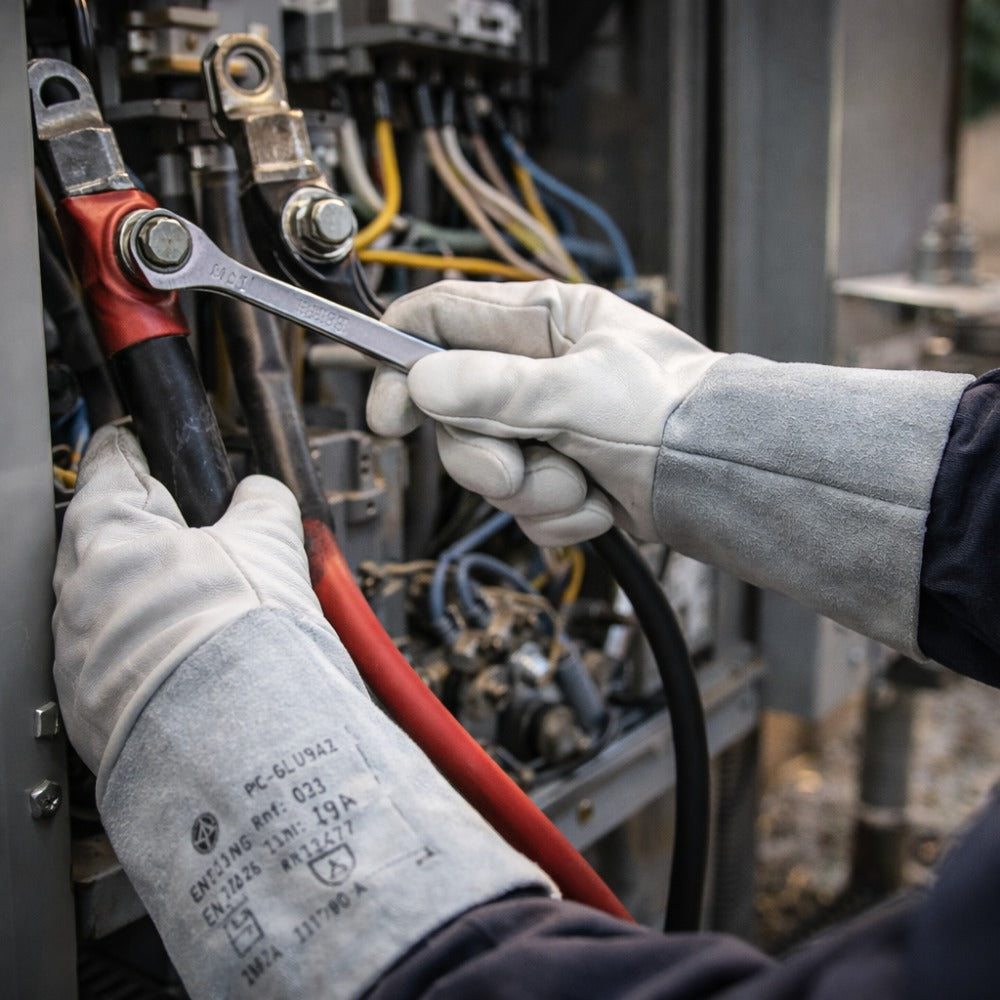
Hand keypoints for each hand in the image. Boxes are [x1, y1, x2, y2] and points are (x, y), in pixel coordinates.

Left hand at [54, 426, 553, 998]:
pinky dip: (156, 651)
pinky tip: (203, 660)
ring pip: (115, 604)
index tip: (149, 448)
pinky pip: (120, 660)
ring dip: (157, 599)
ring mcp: (79, 657)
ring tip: (218, 612)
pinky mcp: (94, 710)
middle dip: (157, 536)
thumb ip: (260, 502)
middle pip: (110, 541)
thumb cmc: (247, 643)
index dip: (141, 454)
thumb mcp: (269, 544)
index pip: (114, 469)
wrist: (245, 746)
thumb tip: (260, 494)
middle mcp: (76, 595)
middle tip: (209, 541)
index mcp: (108, 538)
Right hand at [369, 279, 721, 544]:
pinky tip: (598, 503)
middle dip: (483, 454)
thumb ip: (496, 390)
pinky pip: (522, 505)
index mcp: (543, 321)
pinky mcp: (559, 473)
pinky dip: (558, 515)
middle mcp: (537, 369)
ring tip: (581, 484)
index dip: (403, 360)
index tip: (390, 413)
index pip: (442, 319)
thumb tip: (422, 382)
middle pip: (455, 412)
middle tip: (514, 468)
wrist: (728, 479)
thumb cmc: (676, 413)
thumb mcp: (580, 393)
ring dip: (532, 490)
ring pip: (488, 466)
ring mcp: (546, 425)